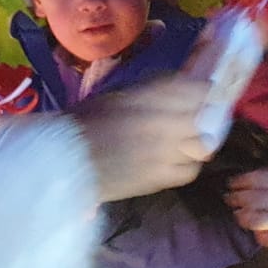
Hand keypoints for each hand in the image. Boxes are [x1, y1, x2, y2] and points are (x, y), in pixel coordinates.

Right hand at [73, 76, 212, 201]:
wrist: (62, 160)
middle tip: (198, 116)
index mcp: (147, 97)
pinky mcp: (158, 179)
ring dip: (198, 141)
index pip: (196, 89)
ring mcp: (163, 152)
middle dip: (205, 115)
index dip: (204, 90)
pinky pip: (188, 171)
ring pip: (202, 145)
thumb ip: (150, 94)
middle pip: (204, 117)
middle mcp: (161, 122)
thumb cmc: (83, 123)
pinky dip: (188, 165)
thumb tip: (178, 91)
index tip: (204, 91)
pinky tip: (176, 160)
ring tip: (188, 140)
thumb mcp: (117, 96)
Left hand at [227, 169, 267, 247]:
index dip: (240, 181)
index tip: (231, 183)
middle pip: (251, 199)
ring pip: (255, 220)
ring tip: (238, 216)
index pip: (256, 179)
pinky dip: (260, 236)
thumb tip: (260, 180)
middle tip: (228, 199)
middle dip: (236, 199)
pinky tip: (257, 233)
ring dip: (243, 218)